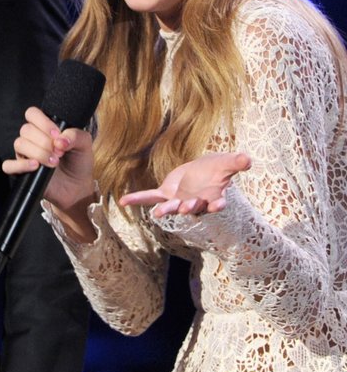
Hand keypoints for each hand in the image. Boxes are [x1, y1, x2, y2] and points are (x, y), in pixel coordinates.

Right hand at [2, 107, 95, 240]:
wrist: (77, 187)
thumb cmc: (79, 162)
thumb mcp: (84, 144)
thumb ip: (75, 135)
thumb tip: (59, 140)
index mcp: (44, 128)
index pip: (32, 114)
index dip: (42, 122)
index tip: (57, 134)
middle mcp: (32, 139)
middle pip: (26, 130)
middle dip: (44, 141)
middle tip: (59, 153)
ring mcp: (24, 155)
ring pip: (19, 144)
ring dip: (38, 152)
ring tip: (54, 162)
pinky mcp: (20, 172)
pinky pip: (8, 165)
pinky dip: (20, 165)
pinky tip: (35, 166)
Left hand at [119, 151, 251, 217]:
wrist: (202, 171)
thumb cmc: (216, 170)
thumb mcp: (227, 163)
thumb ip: (236, 163)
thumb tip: (248, 159)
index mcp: (213, 197)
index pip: (218, 203)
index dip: (217, 204)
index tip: (217, 204)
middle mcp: (196, 202)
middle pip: (193, 207)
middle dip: (189, 207)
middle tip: (184, 208)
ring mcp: (180, 200)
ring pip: (172, 206)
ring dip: (167, 209)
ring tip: (158, 213)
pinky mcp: (166, 194)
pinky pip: (150, 197)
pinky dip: (137, 199)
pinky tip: (123, 201)